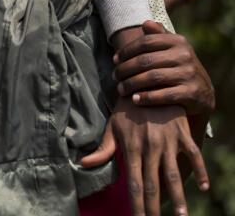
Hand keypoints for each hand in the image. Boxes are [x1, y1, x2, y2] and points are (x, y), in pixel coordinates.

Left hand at [80, 100, 208, 214]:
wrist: (145, 83)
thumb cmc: (126, 109)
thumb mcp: (112, 127)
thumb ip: (103, 149)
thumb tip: (83, 164)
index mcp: (132, 148)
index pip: (134, 183)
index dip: (137, 203)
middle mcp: (150, 147)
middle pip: (153, 183)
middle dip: (154, 206)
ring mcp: (167, 141)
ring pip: (174, 173)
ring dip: (178, 196)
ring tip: (181, 215)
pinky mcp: (182, 133)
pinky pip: (193, 155)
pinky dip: (200, 170)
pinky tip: (203, 187)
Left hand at [113, 21, 214, 118]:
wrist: (203, 93)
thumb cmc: (178, 66)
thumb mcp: (172, 49)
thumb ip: (159, 35)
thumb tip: (146, 22)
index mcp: (178, 42)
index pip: (145, 43)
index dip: (126, 51)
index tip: (114, 60)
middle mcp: (185, 56)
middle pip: (145, 61)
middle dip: (125, 69)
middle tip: (114, 77)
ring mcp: (189, 74)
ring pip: (152, 78)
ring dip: (132, 84)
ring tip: (120, 89)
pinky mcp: (192, 93)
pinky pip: (164, 95)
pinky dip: (147, 97)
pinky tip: (134, 100)